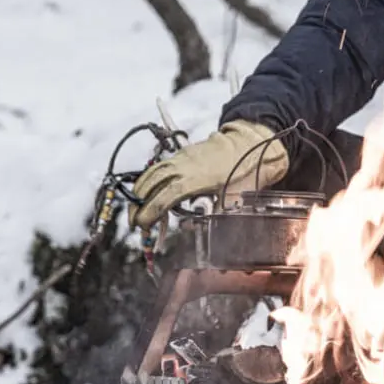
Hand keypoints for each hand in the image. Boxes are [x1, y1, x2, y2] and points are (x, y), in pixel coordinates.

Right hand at [128, 120, 288, 229]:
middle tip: (133, 222)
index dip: (151, 211)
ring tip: (135, 209)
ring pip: (152, 173)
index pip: (165, 196)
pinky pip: (158, 167)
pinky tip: (146, 191)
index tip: (141, 224)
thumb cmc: (244, 171)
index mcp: (195, 179)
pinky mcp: (182, 155)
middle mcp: (183, 166)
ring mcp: (181, 158)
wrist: (250, 143)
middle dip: (138, 204)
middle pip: (151, 183)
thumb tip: (214, 240)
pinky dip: (148, 180)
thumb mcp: (236, 199)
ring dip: (139, 191)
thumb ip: (220, 218)